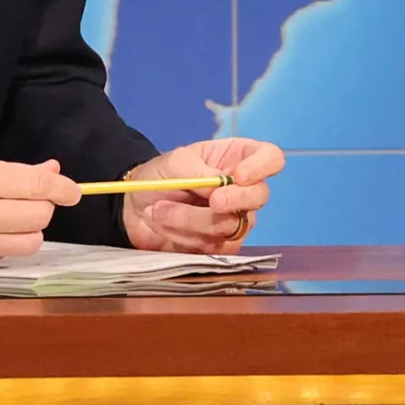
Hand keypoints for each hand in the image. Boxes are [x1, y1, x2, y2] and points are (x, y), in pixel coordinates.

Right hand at [0, 155, 81, 269]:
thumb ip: (7, 171)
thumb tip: (50, 172)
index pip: (35, 187)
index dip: (62, 188)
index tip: (74, 191)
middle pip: (39, 216)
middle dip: (43, 206)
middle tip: (31, 199)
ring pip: (31, 242)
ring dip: (30, 229)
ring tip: (12, 218)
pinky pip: (7, 256)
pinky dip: (7, 244)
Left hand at [121, 137, 283, 252]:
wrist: (133, 206)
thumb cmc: (159, 176)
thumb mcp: (176, 163)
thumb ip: (200, 173)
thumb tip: (222, 187)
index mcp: (237, 158)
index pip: (271, 158)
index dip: (262, 167)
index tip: (239, 175)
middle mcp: (242, 190)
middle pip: (260, 196)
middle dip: (234, 200)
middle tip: (212, 202)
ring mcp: (234, 220)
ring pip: (232, 225)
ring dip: (190, 219)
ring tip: (159, 209)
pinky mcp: (219, 246)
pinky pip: (213, 246)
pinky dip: (183, 235)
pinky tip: (162, 222)